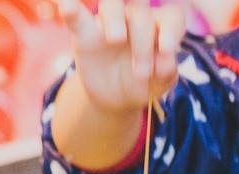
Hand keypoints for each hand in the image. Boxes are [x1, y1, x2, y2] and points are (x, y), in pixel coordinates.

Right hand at [58, 0, 183, 115]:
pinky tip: (67, 6)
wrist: (115, 98)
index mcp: (159, 26)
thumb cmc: (143, 84)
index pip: (170, 16)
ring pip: (112, 6)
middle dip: (143, 41)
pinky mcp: (84, 32)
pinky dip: (71, 8)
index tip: (165, 49)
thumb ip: (166, 72)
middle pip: (141, 13)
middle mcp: (136, 18)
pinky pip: (77, 16)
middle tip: (141, 72)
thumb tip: (165, 61)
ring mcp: (109, 22)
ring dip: (115, 22)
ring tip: (115, 41)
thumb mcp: (159, 85)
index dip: (171, 29)